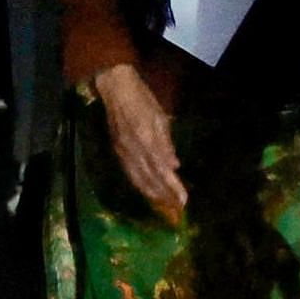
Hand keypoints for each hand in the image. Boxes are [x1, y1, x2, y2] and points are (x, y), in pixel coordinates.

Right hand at [92, 63, 185, 224]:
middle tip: (177, 209)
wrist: (115, 89)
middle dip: (164, 196)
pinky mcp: (117, 151)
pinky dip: (139, 185)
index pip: (163, 171)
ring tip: (164, 205)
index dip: (173, 187)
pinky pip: (129, 173)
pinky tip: (146, 190)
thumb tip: (174, 166)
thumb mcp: (159, 116)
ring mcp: (124, 152)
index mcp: (147, 141)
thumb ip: (166, 142)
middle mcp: (134, 151)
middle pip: (150, 180)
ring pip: (138, 180)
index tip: (184, 201)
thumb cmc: (142, 99)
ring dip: (152, 194)